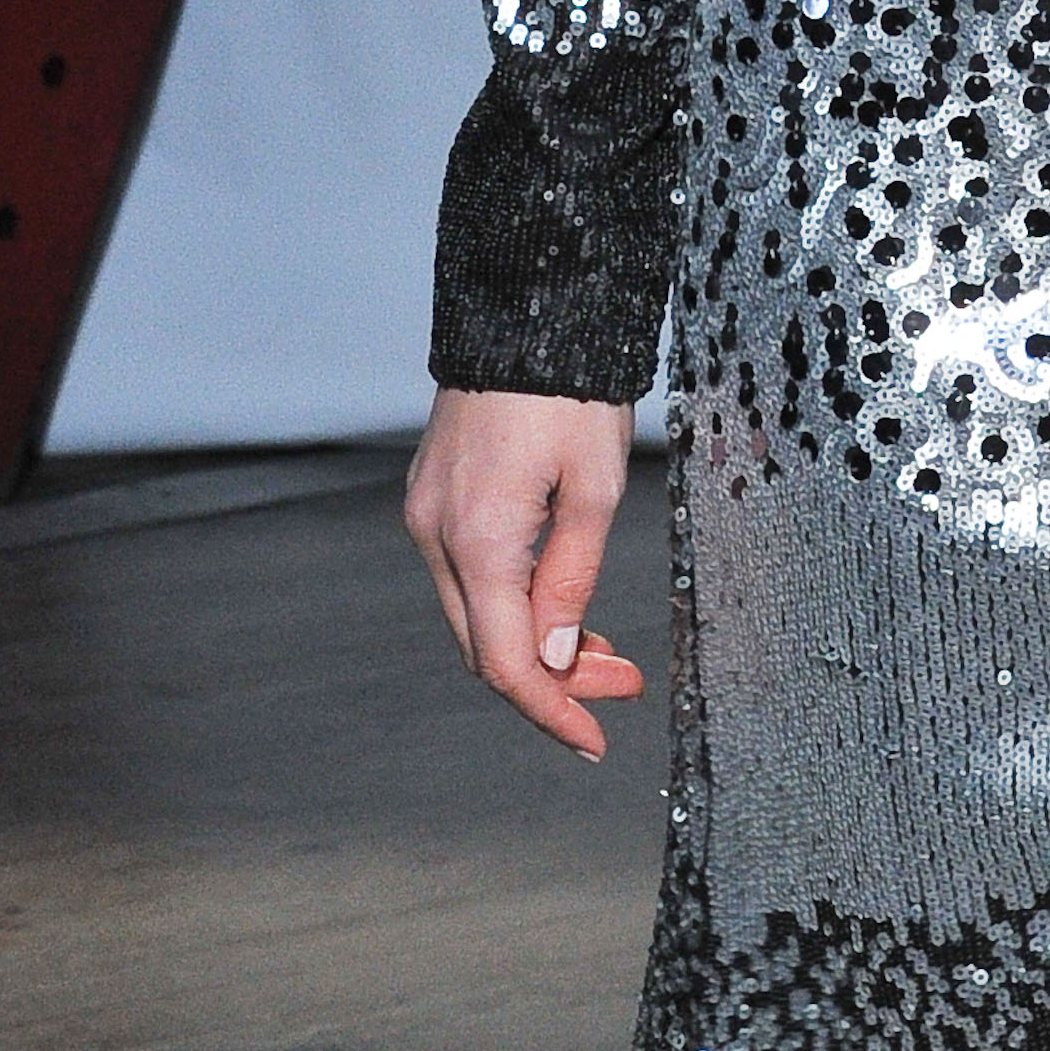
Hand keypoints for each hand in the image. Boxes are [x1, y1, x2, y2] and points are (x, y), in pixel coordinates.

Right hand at [404, 384, 647, 759]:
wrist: (524, 310)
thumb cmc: (568, 389)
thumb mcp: (593, 485)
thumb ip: (572, 577)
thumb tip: (554, 655)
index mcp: (478, 541)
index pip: (508, 663)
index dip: (551, 711)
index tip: (594, 739)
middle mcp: (437, 535)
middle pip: (487, 645)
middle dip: (553, 679)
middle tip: (622, 683)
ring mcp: (427, 514)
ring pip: (475, 612)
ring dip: (535, 639)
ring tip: (601, 646)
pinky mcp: (432, 495)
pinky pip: (467, 573)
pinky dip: (512, 599)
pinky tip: (558, 599)